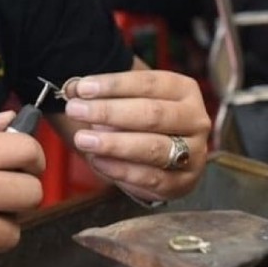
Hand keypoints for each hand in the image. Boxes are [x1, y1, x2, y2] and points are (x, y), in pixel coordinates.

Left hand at [62, 69, 210, 203]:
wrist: (164, 156)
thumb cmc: (141, 119)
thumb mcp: (126, 100)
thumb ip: (100, 94)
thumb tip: (72, 89)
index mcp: (184, 90)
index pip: (148, 83)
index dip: (113, 85)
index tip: (82, 88)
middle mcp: (196, 120)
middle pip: (152, 114)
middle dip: (109, 112)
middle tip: (75, 111)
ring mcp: (194, 153)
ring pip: (153, 147)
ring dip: (114, 143)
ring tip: (83, 139)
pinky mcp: (183, 183)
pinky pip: (151, 177)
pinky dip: (121, 170)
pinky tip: (97, 161)